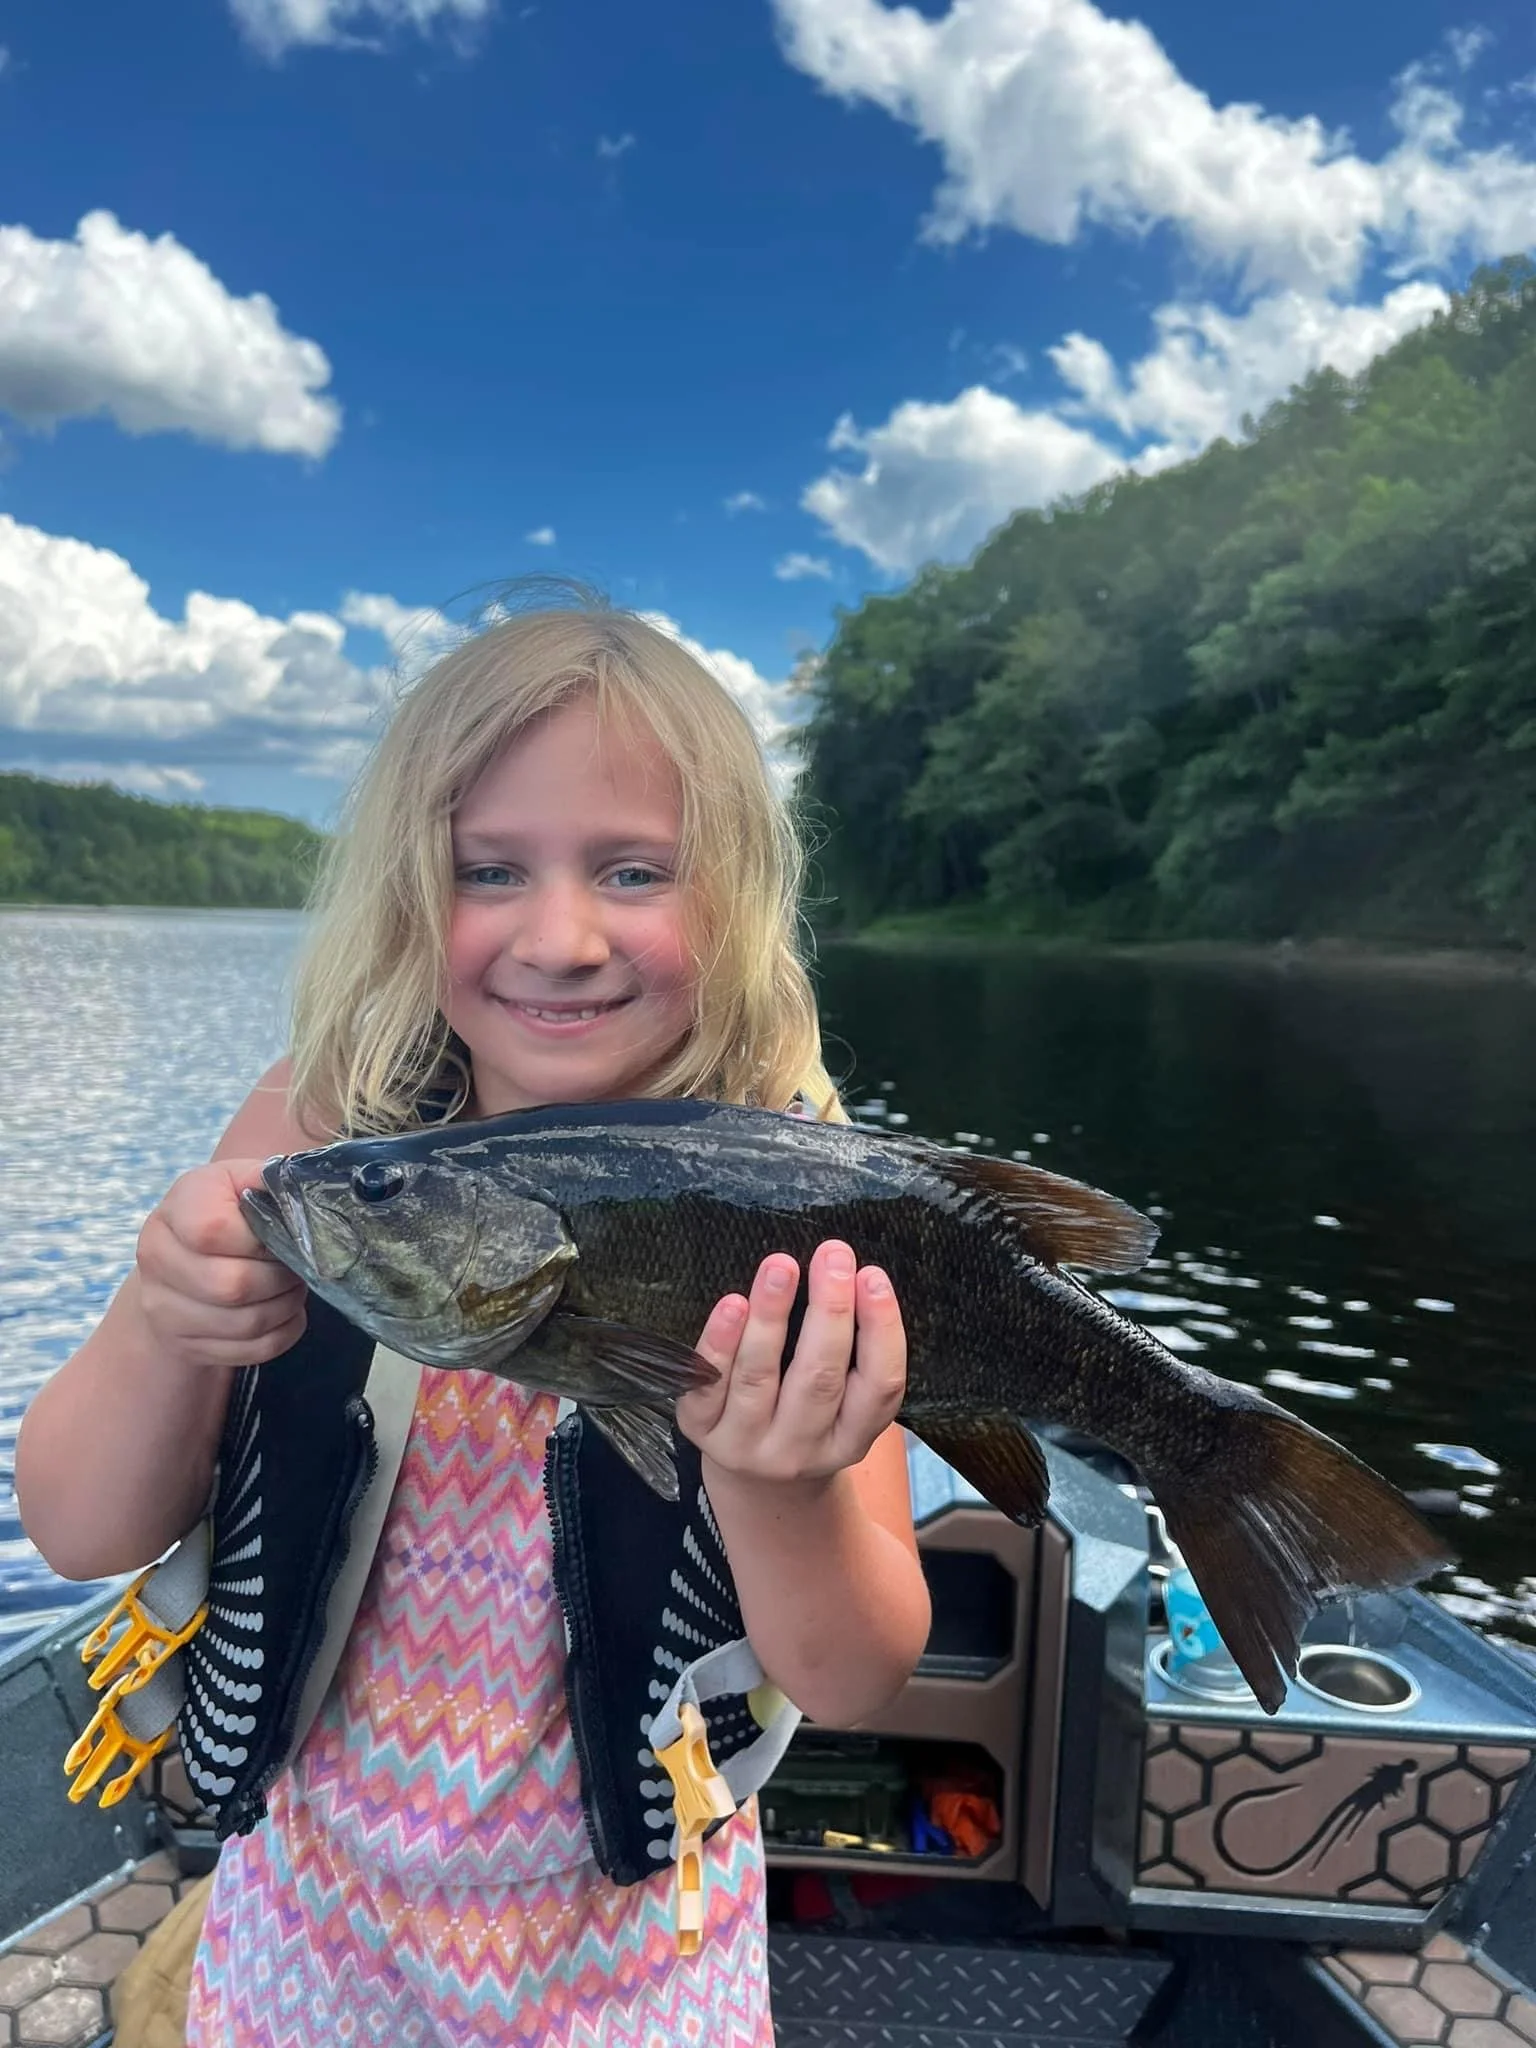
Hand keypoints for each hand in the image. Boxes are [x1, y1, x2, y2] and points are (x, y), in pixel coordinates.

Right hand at [135, 1160, 307, 1371]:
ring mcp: (164, 1308)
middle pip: (232, 1285)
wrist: (183, 1254)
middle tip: (296, 1267)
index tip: (280, 1235)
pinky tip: (285, 1313)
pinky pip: (250, 1351)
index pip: (214, 1232)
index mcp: (174, 1211)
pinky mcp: (184, 1344)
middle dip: (281, 1278)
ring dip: (285, 1306)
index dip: (261, 1240)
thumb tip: (300, 1188)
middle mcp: (156, 1259)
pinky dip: (283, 1334)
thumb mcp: (240, 1181)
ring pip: (245, 1323)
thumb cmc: (225, 1210)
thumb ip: (267, 1180)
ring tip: (291, 1287)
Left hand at [675, 1239, 906, 1489]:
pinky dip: (719, 1343)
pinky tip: (732, 1304)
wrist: (753, 1480)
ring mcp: (747, 1445)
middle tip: (833, 1255)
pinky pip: (708, 1385)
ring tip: (780, 1266)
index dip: (881, 1330)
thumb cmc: (806, 1414)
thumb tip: (848, 1272)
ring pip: (760, 1377)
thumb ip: (853, 1352)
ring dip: (772, 1316)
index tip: (872, 1275)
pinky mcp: (701, 1432)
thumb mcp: (843, 1403)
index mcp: (851, 1440)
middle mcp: (801, 1450)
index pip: (879, 1387)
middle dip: (829, 1310)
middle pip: (820, 1378)